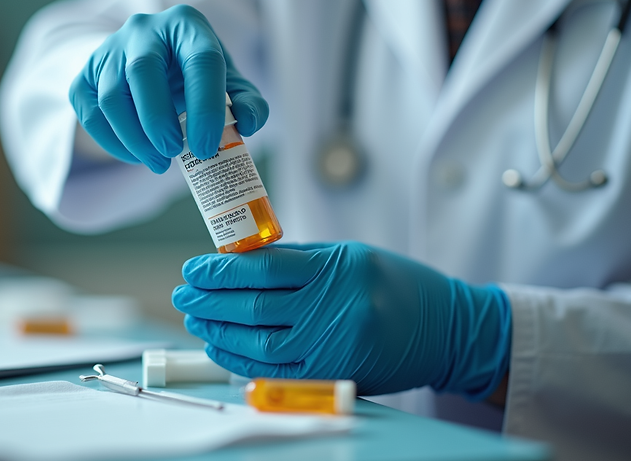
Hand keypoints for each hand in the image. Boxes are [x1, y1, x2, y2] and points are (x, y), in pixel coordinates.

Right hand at [69, 4, 267, 172]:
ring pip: (111, 96)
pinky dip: (111, 141)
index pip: (200, 60)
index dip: (205, 107)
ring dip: (134, 138)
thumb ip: (248, 102)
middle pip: (142, 72)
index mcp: (187, 25)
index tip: (207, 146)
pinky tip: (136, 154)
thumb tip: (248, 124)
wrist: (153, 62)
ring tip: (158, 162)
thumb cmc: (196, 75)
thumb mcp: (228, 82)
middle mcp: (144, 29)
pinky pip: (89, 111)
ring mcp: (109, 48)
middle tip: (173, 153)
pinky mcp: (85, 72)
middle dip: (157, 120)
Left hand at [172, 242, 511, 397]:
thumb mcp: (347, 256)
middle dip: (210, 300)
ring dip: (219, 331)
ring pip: (260, 342)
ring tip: (196, 319)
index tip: (193, 268)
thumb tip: (237, 264)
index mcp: (337, 269)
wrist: (446, 328)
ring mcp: (335, 345)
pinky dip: (242, 360)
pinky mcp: (335, 374)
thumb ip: (295, 261)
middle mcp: (335, 308)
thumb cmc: (394, 284)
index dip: (220, 270)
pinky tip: (221, 346)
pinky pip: (277, 371)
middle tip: (184, 294)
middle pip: (255, 307)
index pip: (262, 269)